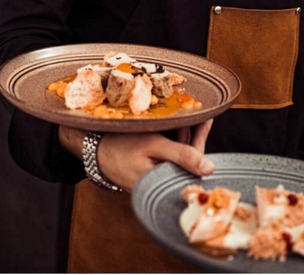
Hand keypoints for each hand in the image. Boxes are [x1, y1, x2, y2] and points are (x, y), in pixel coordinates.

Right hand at [96, 119, 214, 191]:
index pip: (193, 166)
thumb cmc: (120, 145)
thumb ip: (182, 155)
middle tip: (201, 116)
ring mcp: (155, 181)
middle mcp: (160, 187)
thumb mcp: (154, 145)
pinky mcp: (149, 176)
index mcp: (163, 185)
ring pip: (177, 161)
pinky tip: (177, 130)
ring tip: (191, 119)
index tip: (207, 120)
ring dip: (184, 140)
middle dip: (193, 139)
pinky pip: (167, 160)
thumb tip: (210, 168)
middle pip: (186, 163)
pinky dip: (172, 146)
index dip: (200, 141)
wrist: (93, 150)